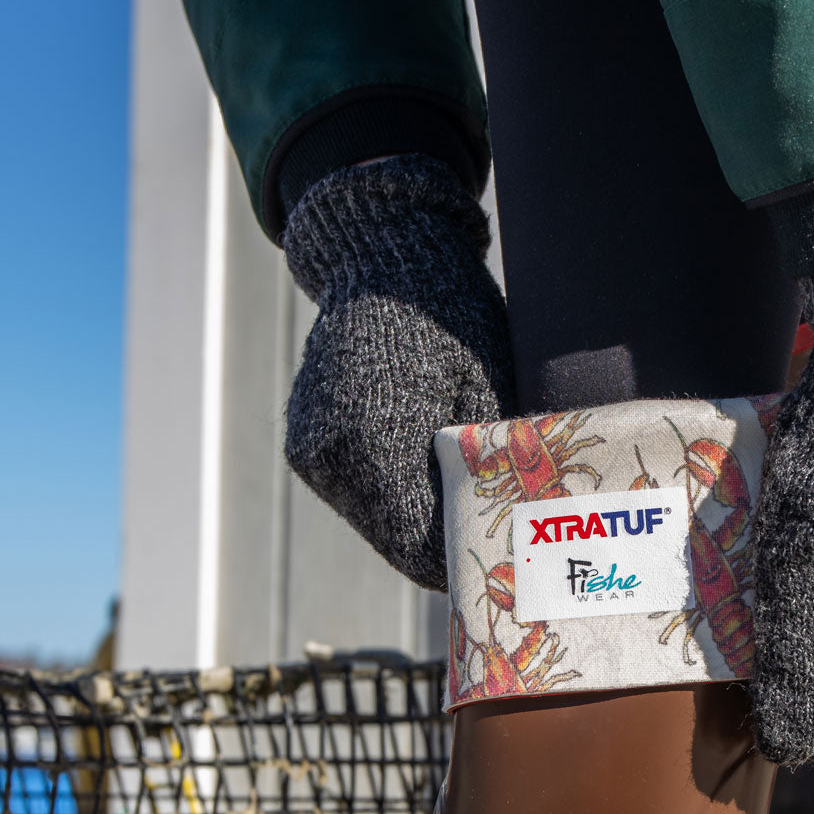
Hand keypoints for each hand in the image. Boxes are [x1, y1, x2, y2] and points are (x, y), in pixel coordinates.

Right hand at [282, 156, 513, 590]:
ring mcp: (311, 450)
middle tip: (497, 536)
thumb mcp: (487, 391)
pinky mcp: (306, 443)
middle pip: (395, 540)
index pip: (416, 544)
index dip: (462, 559)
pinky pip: (359, 492)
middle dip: (444, 544)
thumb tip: (507, 534)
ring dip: (419, 521)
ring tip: (467, 497)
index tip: (506, 557)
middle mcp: (328, 455)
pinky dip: (396, 492)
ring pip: (376, 521)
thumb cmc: (451, 316)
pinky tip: (431, 468)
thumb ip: (489, 467)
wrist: (383, 254)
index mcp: (371, 442)